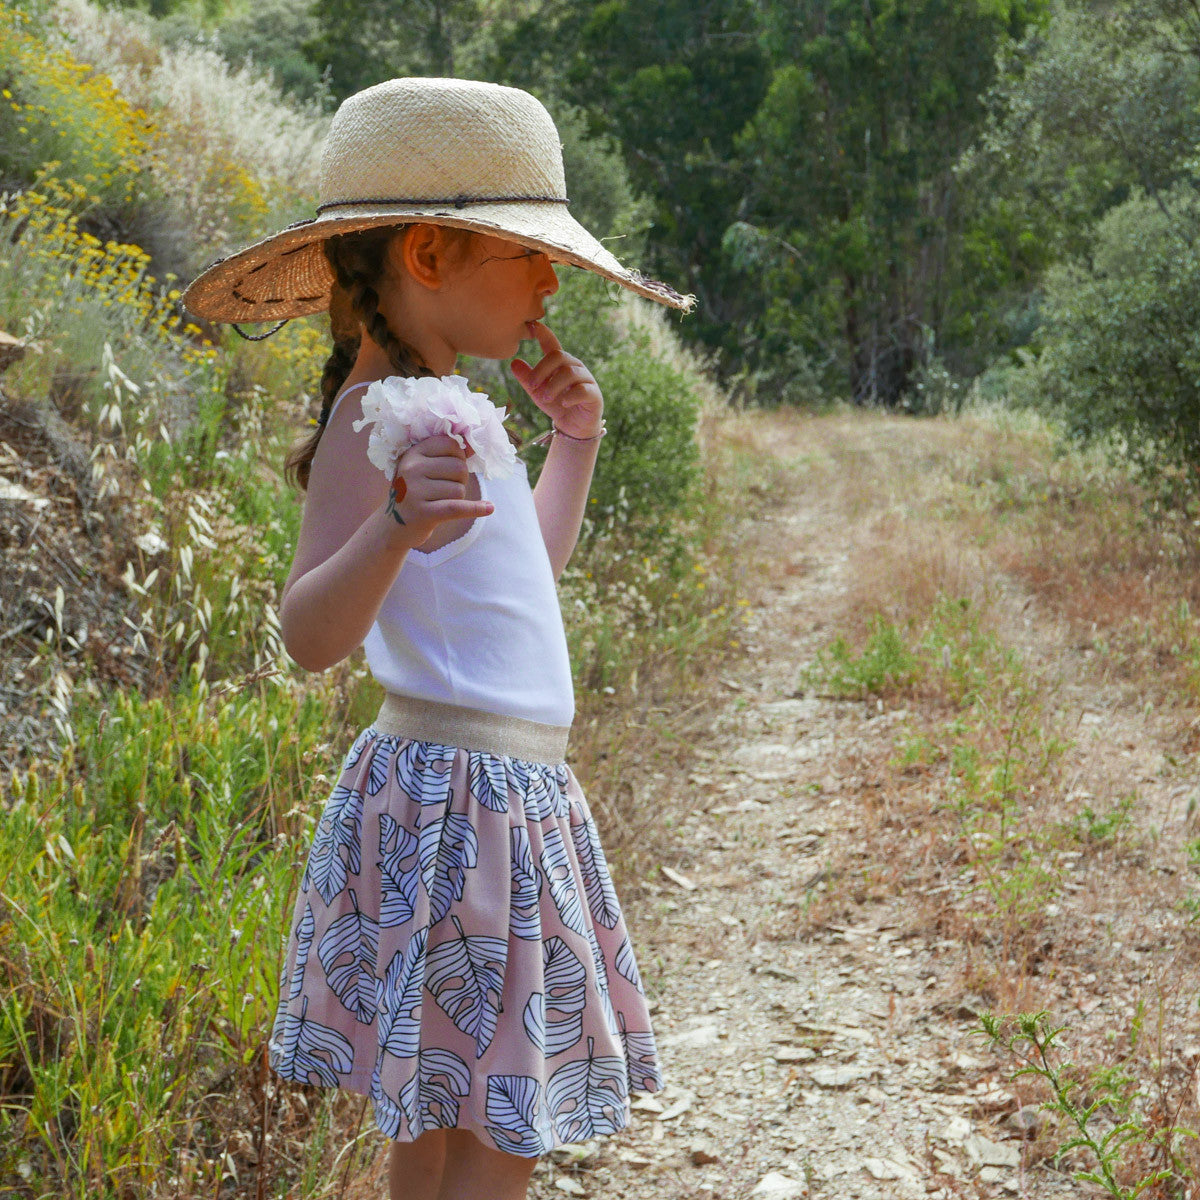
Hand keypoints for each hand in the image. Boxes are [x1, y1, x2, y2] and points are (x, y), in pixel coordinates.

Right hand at [386, 434, 492, 543]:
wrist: (394, 526)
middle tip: (446, 489)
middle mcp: (412, 469)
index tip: (451, 467)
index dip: (459, 456)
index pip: (450, 444)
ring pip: (459, 489)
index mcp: (413, 453)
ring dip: (457, 497)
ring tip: (440, 501)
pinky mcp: (424, 513)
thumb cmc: (416, 492)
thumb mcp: (423, 468)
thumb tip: (473, 446)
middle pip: (459, 467)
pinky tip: (489, 508)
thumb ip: (446, 455)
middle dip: (460, 479)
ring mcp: (416, 491)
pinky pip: (457, 507)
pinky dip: (475, 509)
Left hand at [510, 321, 603, 438]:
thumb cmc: (557, 405)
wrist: (573, 427)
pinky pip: (583, 390)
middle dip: (542, 370)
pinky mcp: (594, 395)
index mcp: (561, 364)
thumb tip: (514, 362)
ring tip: (545, 398)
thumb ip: (527, 378)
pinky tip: (564, 403)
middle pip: (559, 356)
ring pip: (570, 372)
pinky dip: (571, 396)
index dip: (544, 333)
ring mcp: (586, 380)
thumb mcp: (537, 392)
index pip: (552, 344)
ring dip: (553, 385)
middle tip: (532, 386)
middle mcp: (575, 367)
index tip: (533, 325)